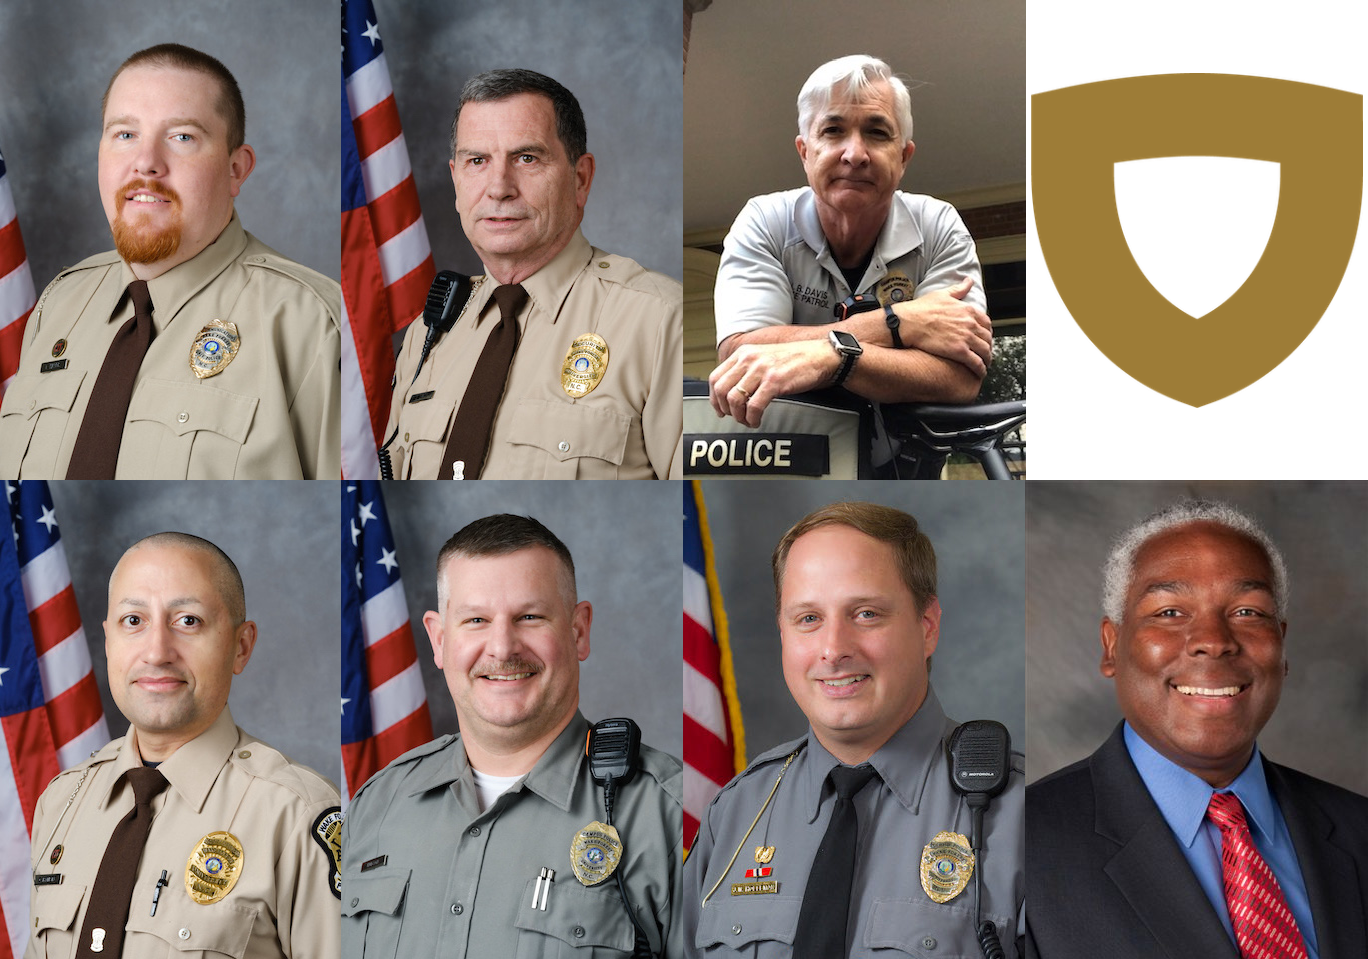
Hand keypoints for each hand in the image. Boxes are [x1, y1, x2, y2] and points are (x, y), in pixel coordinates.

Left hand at [708, 340, 839, 427]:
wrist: (820, 356)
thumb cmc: (794, 360)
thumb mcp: (763, 358)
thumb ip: (746, 370)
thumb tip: (731, 392)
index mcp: (743, 353)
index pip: (715, 377)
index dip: (714, 398)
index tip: (720, 409)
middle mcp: (749, 359)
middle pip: (721, 390)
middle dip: (725, 409)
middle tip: (735, 417)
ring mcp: (761, 370)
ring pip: (735, 400)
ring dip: (739, 416)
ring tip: (748, 420)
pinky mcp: (774, 382)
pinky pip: (754, 406)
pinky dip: (752, 419)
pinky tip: (757, 421)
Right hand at [896, 277, 992, 375]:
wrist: (908, 323)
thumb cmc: (921, 309)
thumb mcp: (942, 294)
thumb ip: (958, 289)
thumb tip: (968, 281)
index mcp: (967, 310)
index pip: (986, 323)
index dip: (987, 332)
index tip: (984, 337)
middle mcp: (970, 323)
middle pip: (987, 338)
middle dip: (988, 346)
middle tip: (984, 352)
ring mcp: (966, 338)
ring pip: (985, 351)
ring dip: (987, 359)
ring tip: (984, 364)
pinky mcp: (959, 351)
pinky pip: (976, 362)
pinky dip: (980, 369)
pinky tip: (979, 373)